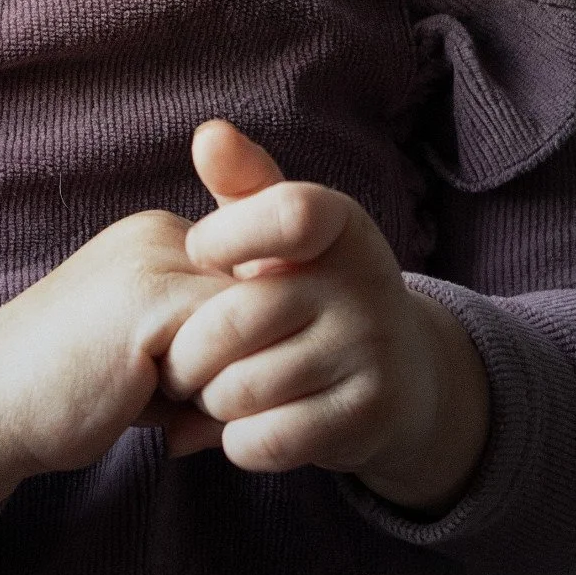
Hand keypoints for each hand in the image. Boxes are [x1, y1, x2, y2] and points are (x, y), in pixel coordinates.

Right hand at [0, 209, 232, 528]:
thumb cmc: (72, 390)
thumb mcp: (151, 353)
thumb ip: (208, 344)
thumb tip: (288, 371)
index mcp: (162, 237)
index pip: (251, 282)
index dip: (244, 345)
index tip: (201, 387)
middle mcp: (162, 233)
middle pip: (260, 299)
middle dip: (244, 362)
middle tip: (189, 405)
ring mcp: (154, 259)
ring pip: (250, 322)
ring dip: (225, 379)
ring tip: (169, 403)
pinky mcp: (147, 298)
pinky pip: (224, 345)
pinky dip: (205, 390)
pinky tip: (150, 403)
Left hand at [159, 121, 490, 513]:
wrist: (399, 372)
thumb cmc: (312, 287)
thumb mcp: (285, 231)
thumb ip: (245, 183)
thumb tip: (208, 133)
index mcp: (342, 222)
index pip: (287, 213)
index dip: (225, 237)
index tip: (199, 255)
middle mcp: (365, 281)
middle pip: (236, 319)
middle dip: (186, 351)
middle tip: (176, 361)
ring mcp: (373, 351)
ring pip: (244, 387)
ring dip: (207, 400)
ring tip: (204, 393)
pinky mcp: (369, 417)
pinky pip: (268, 439)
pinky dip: (233, 441)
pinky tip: (236, 427)